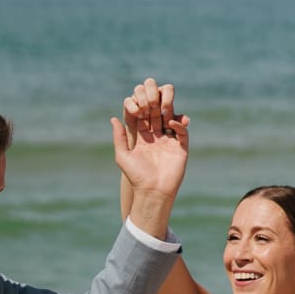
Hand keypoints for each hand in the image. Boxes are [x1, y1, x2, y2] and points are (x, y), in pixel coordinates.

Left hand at [111, 77, 188, 211]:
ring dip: (168, 112)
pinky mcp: (180, 147)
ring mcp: (169, 142)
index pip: (143, 117)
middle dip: (155, 106)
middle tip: (153, 101)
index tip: (141, 104)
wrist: (153, 192)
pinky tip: (172, 123)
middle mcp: (156, 138)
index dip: (142, 108)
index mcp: (142, 138)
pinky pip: (182, 131)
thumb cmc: (137, 176)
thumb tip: (113, 118)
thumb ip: (119, 137)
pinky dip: (179, 124)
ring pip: (171, 119)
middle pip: (157, 115)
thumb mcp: (123, 156)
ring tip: (164, 109)